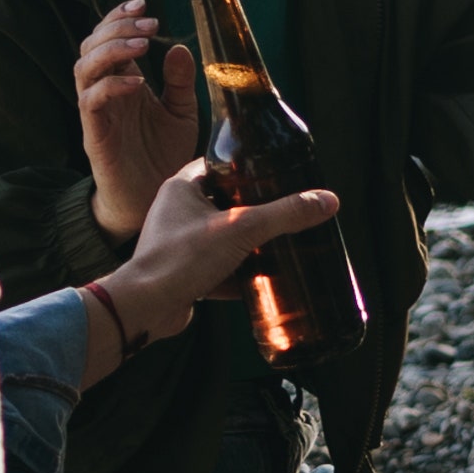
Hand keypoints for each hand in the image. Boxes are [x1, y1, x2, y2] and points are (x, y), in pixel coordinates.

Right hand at [73, 0, 199, 233]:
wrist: (150, 201)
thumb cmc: (162, 157)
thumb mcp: (180, 114)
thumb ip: (179, 83)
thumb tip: (178, 48)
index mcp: (123, 81)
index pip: (108, 38)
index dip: (119, 16)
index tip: (144, 3)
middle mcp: (105, 92)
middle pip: (91, 45)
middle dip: (117, 26)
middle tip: (149, 23)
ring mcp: (97, 112)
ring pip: (84, 67)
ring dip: (111, 50)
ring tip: (141, 45)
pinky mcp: (94, 134)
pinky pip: (91, 101)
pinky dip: (111, 85)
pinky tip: (138, 83)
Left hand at [89, 156, 336, 359]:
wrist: (146, 308)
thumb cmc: (180, 259)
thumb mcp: (241, 229)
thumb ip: (284, 214)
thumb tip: (327, 200)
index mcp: (182, 188)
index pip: (218, 165)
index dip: (246, 167)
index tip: (274, 172)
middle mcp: (176, 212)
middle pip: (223, 203)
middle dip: (253, 209)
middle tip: (284, 210)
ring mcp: (178, 244)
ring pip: (221, 238)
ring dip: (247, 243)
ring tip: (280, 243)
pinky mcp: (182, 274)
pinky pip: (216, 269)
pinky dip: (237, 275)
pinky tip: (262, 280)